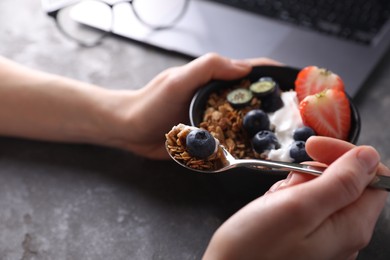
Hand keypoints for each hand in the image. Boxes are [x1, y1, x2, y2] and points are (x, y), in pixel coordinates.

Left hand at [112, 53, 281, 158]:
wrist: (130, 130)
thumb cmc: (150, 103)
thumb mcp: (179, 80)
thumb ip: (209, 68)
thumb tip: (244, 68)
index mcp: (213, 79)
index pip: (249, 71)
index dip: (272, 74)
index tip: (296, 81)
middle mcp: (217, 98)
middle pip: (252, 97)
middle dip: (274, 102)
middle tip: (296, 114)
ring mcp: (213, 118)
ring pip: (244, 120)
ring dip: (263, 125)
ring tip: (285, 135)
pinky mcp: (208, 137)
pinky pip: (231, 138)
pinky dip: (245, 142)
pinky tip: (257, 150)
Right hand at [203, 136, 389, 259]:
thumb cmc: (253, 250)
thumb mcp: (296, 208)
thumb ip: (339, 182)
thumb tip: (368, 157)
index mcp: (350, 226)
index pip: (373, 175)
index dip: (345, 155)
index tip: (314, 148)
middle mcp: (344, 234)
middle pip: (346, 182)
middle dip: (313, 173)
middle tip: (287, 184)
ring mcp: (325, 238)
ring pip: (321, 191)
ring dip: (296, 186)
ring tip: (274, 202)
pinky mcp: (306, 238)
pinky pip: (305, 205)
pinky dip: (288, 199)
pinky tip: (271, 209)